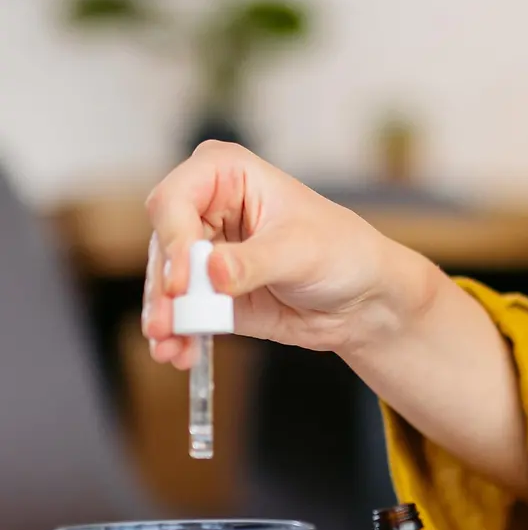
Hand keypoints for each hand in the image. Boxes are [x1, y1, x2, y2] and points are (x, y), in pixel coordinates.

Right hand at [141, 140, 436, 368]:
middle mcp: (207, 208)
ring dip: (163, 318)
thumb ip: (253, 263)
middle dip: (163, 288)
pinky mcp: (207, 291)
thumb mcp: (301, 252)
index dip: (172, 239)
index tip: (181, 280)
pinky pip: (179, 313)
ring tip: (171, 348)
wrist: (362, 298)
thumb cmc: (342, 251)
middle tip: (166, 324)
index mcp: (228, 174)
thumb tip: (211, 272)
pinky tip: (180, 355)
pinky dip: (176, 335)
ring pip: (164, 283)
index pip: (175, 199)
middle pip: (163, 245)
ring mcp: (204, 252)